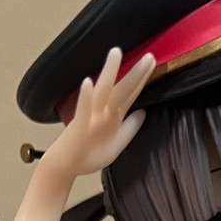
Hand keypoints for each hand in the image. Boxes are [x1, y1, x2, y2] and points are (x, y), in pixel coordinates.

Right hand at [41, 47, 155, 181]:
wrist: (67, 167)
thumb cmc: (90, 154)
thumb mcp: (117, 143)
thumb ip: (130, 128)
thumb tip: (143, 112)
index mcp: (114, 115)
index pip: (131, 94)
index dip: (142, 79)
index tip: (153, 63)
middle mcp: (104, 111)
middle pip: (123, 89)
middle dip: (136, 73)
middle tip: (150, 56)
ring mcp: (92, 116)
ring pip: (103, 91)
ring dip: (109, 72)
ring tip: (116, 53)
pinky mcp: (80, 125)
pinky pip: (83, 109)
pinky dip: (86, 96)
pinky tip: (88, 82)